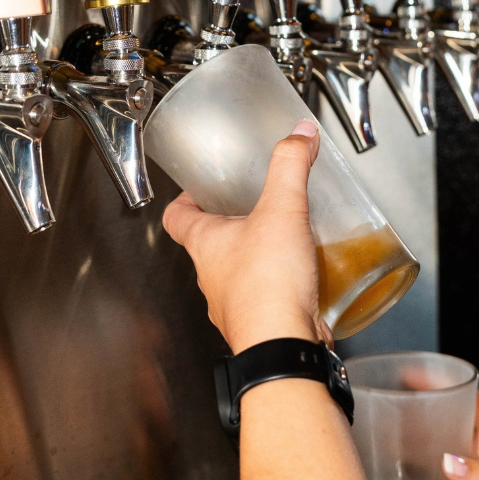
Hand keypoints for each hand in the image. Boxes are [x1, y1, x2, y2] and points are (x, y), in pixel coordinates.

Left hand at [162, 120, 332, 352]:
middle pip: (208, 246)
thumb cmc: (268, 286)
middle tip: (249, 209)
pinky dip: (277, 287)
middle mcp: (211, 277)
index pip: (176, 218)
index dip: (183, 201)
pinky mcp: (258, 323)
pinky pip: (263, 299)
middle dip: (228, 227)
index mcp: (204, 245)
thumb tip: (298, 134)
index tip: (194, 190)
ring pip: (235, 275)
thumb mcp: (281, 209)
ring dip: (253, 259)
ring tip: (281, 242)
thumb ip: (289, 167)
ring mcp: (231, 304)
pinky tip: (302, 278)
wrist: (283, 345)